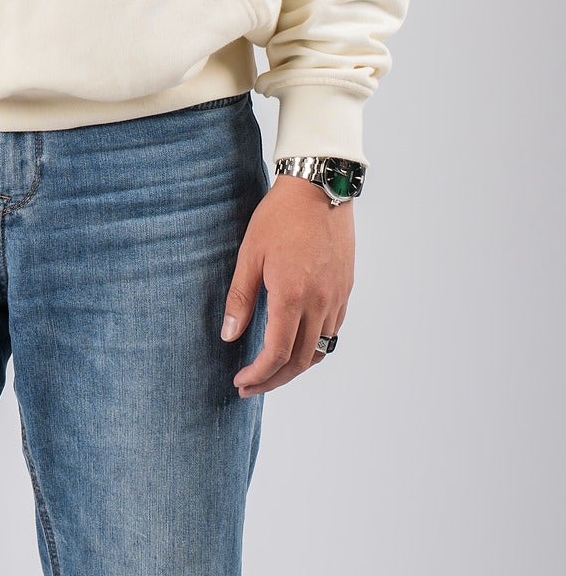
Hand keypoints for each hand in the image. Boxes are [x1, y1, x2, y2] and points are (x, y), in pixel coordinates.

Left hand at [221, 173, 353, 396]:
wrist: (319, 188)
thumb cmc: (280, 216)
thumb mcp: (250, 253)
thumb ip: (240, 298)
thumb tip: (229, 336)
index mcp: (292, 295)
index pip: (276, 354)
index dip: (258, 375)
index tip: (241, 381)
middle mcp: (319, 303)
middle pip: (299, 361)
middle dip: (273, 380)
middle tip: (251, 387)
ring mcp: (337, 298)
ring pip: (319, 350)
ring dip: (294, 368)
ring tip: (271, 372)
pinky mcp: (345, 289)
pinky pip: (332, 331)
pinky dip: (313, 347)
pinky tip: (296, 343)